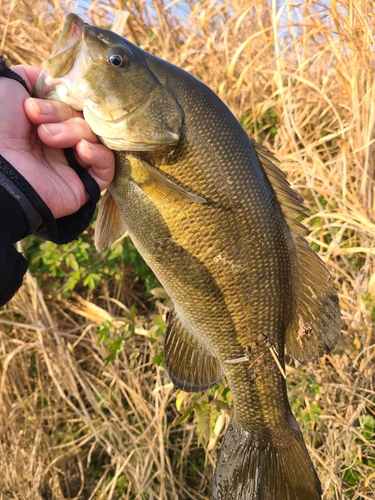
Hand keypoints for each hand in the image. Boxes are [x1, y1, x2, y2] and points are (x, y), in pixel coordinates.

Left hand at [0, 65, 114, 218]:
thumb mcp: (9, 87)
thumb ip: (35, 77)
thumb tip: (57, 77)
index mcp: (45, 124)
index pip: (72, 105)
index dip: (60, 100)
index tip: (35, 104)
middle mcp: (61, 144)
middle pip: (85, 119)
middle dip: (63, 115)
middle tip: (38, 122)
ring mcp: (73, 165)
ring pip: (96, 138)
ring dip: (74, 131)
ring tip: (48, 138)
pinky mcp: (85, 186)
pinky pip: (107, 167)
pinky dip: (99, 154)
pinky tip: (81, 149)